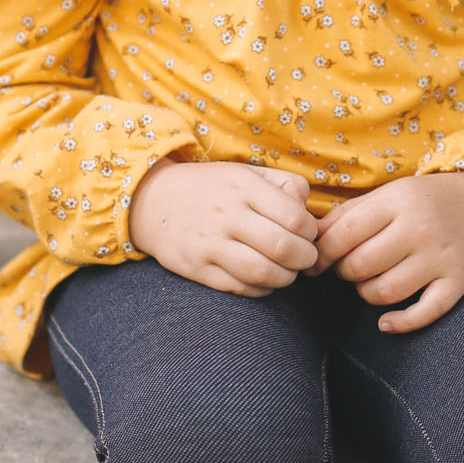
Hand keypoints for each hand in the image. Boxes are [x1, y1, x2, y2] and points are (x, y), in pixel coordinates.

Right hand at [129, 158, 319, 296]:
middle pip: (284, 248)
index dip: (311, 232)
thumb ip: (285, 184)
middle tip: (305, 258)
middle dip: (305, 259)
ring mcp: (210, 244)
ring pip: (264, 273)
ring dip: (286, 278)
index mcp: (243, 187)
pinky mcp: (198, 269)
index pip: (295, 218)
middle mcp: (226, 215)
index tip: (307, 234)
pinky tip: (264, 279)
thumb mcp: (247, 172)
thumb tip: (307, 212)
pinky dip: (262, 289)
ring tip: (287, 271)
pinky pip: (242, 288)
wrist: (153, 202)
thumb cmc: (211, 188)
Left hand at [313, 171, 463, 332]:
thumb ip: (346, 216)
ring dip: (366, 294)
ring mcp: (441, 257)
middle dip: (344, 273)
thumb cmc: (421, 202)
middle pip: (360, 266)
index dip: (321, 254)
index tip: (316, 263)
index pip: (344, 234)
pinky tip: (385, 322)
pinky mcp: (458, 282)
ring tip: (370, 281)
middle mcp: (420, 228)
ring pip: (384, 293)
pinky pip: (423, 314)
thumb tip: (308, 243)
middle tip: (349, 268)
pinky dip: (399, 324)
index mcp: (397, 201)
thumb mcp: (386, 195)